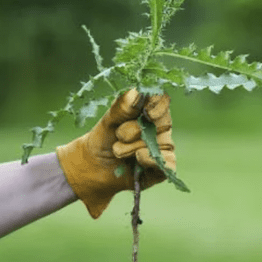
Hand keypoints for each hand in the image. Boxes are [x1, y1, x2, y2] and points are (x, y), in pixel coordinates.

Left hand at [56, 89, 175, 217]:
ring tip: (117, 151)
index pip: (162, 101)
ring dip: (135, 147)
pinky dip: (152, 160)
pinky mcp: (162, 168)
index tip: (147, 112)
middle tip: (118, 135)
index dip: (158, 105)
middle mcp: (160, 127)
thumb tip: (136, 93)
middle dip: (137, 129)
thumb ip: (121, 108)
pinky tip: (138, 158)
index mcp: (149, 109)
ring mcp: (163, 148)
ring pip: (162, 144)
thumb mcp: (108, 121)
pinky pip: (167, 164)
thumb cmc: (103, 138)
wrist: (94, 167)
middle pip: (162, 123)